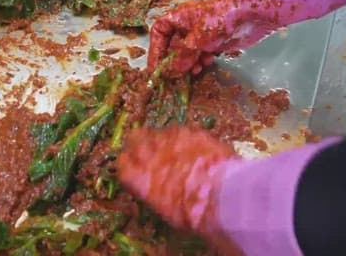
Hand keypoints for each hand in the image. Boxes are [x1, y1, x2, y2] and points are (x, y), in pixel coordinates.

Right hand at [117, 125, 241, 252]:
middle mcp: (149, 155)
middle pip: (134, 139)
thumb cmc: (194, 214)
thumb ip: (156, 194)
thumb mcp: (167, 211)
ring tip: (174, 148)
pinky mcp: (189, 131)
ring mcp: (168, 139)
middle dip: (140, 144)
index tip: (134, 168)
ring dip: (162, 139)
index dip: (128, 165)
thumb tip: (157, 191)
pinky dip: (183, 137)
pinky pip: (179, 130)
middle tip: (151, 151)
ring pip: (156, 132)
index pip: (122, 165)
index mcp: (139, 179)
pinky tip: (194, 146)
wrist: (223, 195)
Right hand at [147, 0, 284, 74]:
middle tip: (173, 77)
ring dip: (189, 64)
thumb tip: (170, 72)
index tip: (155, 69)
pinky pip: (201, 54)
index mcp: (178, 17)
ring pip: (187, 53)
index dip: (155, 51)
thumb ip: (181, 57)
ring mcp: (201, 33)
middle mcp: (187, 24)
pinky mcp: (214, 41)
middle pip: (172, 45)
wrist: (253, 13)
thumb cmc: (220, 19)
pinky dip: (202, 61)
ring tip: (194, 71)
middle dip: (173, 61)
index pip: (159, 33)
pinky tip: (207, 64)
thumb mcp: (197, 39)